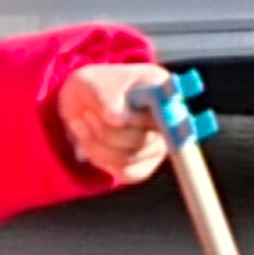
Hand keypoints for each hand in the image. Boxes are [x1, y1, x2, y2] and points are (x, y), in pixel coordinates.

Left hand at [58, 64, 175, 184]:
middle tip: (87, 114)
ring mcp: (159, 145)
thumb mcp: (92, 82)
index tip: (120, 118)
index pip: (169, 111)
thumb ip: (107, 96)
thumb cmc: (93, 87)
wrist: (84, 104)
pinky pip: (125, 172)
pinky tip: (90, 141)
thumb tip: (119, 118)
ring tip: (84, 123)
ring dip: (96, 144)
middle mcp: (168, 120)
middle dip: (105, 130)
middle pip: (140, 140)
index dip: (147, 119)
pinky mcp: (145, 165)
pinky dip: (100, 158)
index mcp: (162, 90)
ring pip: (128, 159)